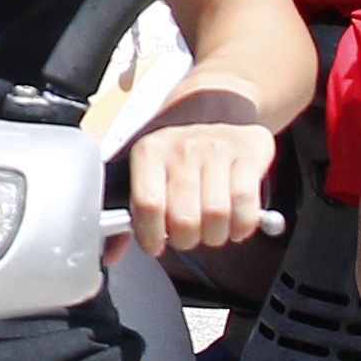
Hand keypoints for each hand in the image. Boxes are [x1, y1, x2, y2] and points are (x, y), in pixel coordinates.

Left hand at [120, 99, 277, 259]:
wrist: (217, 107)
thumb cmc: (178, 152)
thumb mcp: (147, 170)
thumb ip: (130, 212)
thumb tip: (111, 253)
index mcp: (149, 152)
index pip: (148, 204)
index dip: (151, 235)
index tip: (155, 245)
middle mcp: (182, 148)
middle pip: (184, 218)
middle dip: (185, 240)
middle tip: (186, 235)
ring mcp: (217, 150)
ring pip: (216, 216)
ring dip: (213, 235)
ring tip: (209, 229)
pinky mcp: (248, 156)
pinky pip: (246, 207)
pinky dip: (241, 226)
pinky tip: (234, 223)